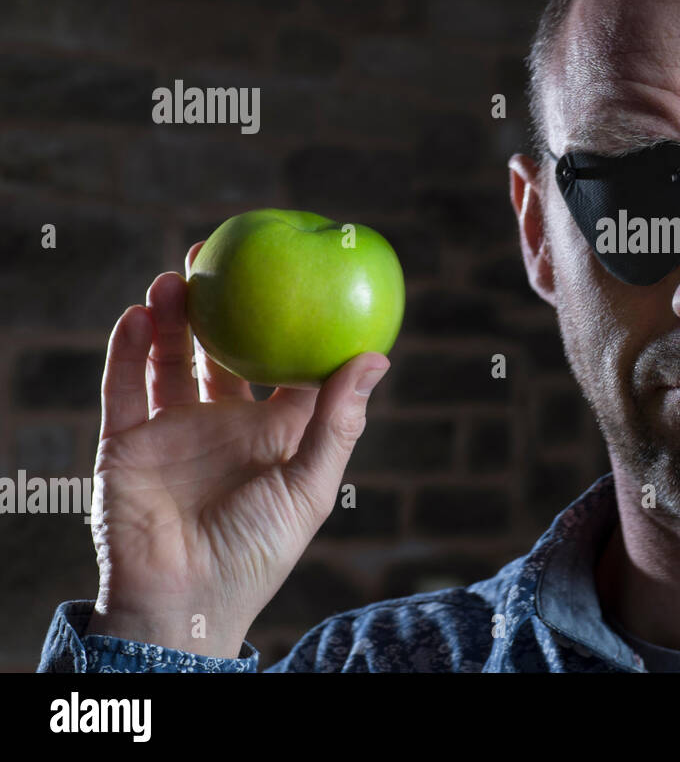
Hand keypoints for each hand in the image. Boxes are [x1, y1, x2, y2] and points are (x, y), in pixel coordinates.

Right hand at [84, 241, 389, 657]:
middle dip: (222, 303)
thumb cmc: (258, 551)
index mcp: (272, 429)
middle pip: (222, 350)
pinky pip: (124, 387)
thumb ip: (338, 423)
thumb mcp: (309, 487)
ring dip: (171, 316)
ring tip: (178, 275)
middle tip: (223, 252)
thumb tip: (377, 357)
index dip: (293, 322)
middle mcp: (223, 421)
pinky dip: (126, 350)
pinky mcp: (127, 443)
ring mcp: (173, 430)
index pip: (285, 364)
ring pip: (169, 358)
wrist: (184, 604)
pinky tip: (137, 314)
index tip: (302, 271)